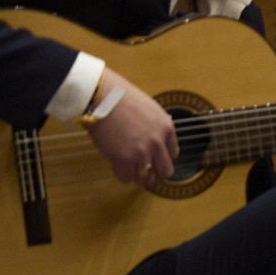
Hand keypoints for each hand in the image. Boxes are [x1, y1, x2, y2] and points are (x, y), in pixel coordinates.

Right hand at [85, 70, 176, 185]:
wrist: (102, 95)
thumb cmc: (120, 97)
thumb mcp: (150, 108)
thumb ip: (156, 125)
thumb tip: (155, 135)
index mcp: (166, 127)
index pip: (173, 153)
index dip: (162, 158)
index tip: (155, 159)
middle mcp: (157, 142)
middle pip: (165, 170)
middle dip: (156, 173)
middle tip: (146, 172)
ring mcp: (141, 152)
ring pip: (146, 178)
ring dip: (138, 176)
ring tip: (130, 171)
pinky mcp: (123, 158)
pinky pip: (126, 178)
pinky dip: (123, 176)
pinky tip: (118, 167)